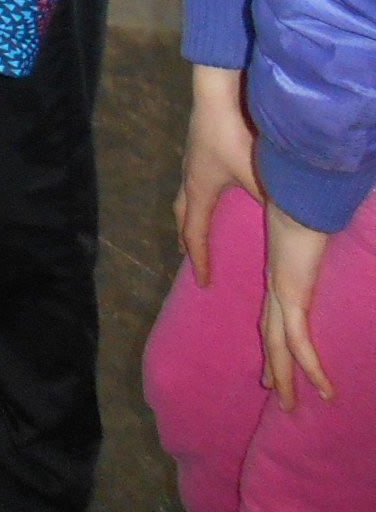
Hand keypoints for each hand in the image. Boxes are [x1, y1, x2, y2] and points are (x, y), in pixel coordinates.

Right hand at [177, 65, 262, 285]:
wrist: (217, 94)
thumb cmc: (235, 136)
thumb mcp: (259, 174)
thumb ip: (272, 201)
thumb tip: (289, 226)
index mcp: (200, 189)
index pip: (195, 232)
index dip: (200, 259)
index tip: (203, 282)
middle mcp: (190, 177)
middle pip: (182, 215)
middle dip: (188, 238)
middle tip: (192, 256)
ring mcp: (191, 160)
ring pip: (185, 196)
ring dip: (190, 215)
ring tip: (198, 226)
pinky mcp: (198, 147)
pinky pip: (194, 181)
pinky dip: (199, 196)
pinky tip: (213, 190)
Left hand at [261, 201, 333, 409]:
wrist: (297, 190)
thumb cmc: (307, 201)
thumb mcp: (311, 227)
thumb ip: (314, 238)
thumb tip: (323, 234)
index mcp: (279, 270)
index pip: (272, 312)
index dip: (272, 337)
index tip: (270, 358)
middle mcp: (276, 284)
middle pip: (270, 335)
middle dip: (273, 366)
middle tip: (275, 392)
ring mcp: (282, 291)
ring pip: (279, 346)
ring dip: (286, 378)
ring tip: (288, 405)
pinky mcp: (292, 294)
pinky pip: (299, 341)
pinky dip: (311, 368)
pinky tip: (324, 390)